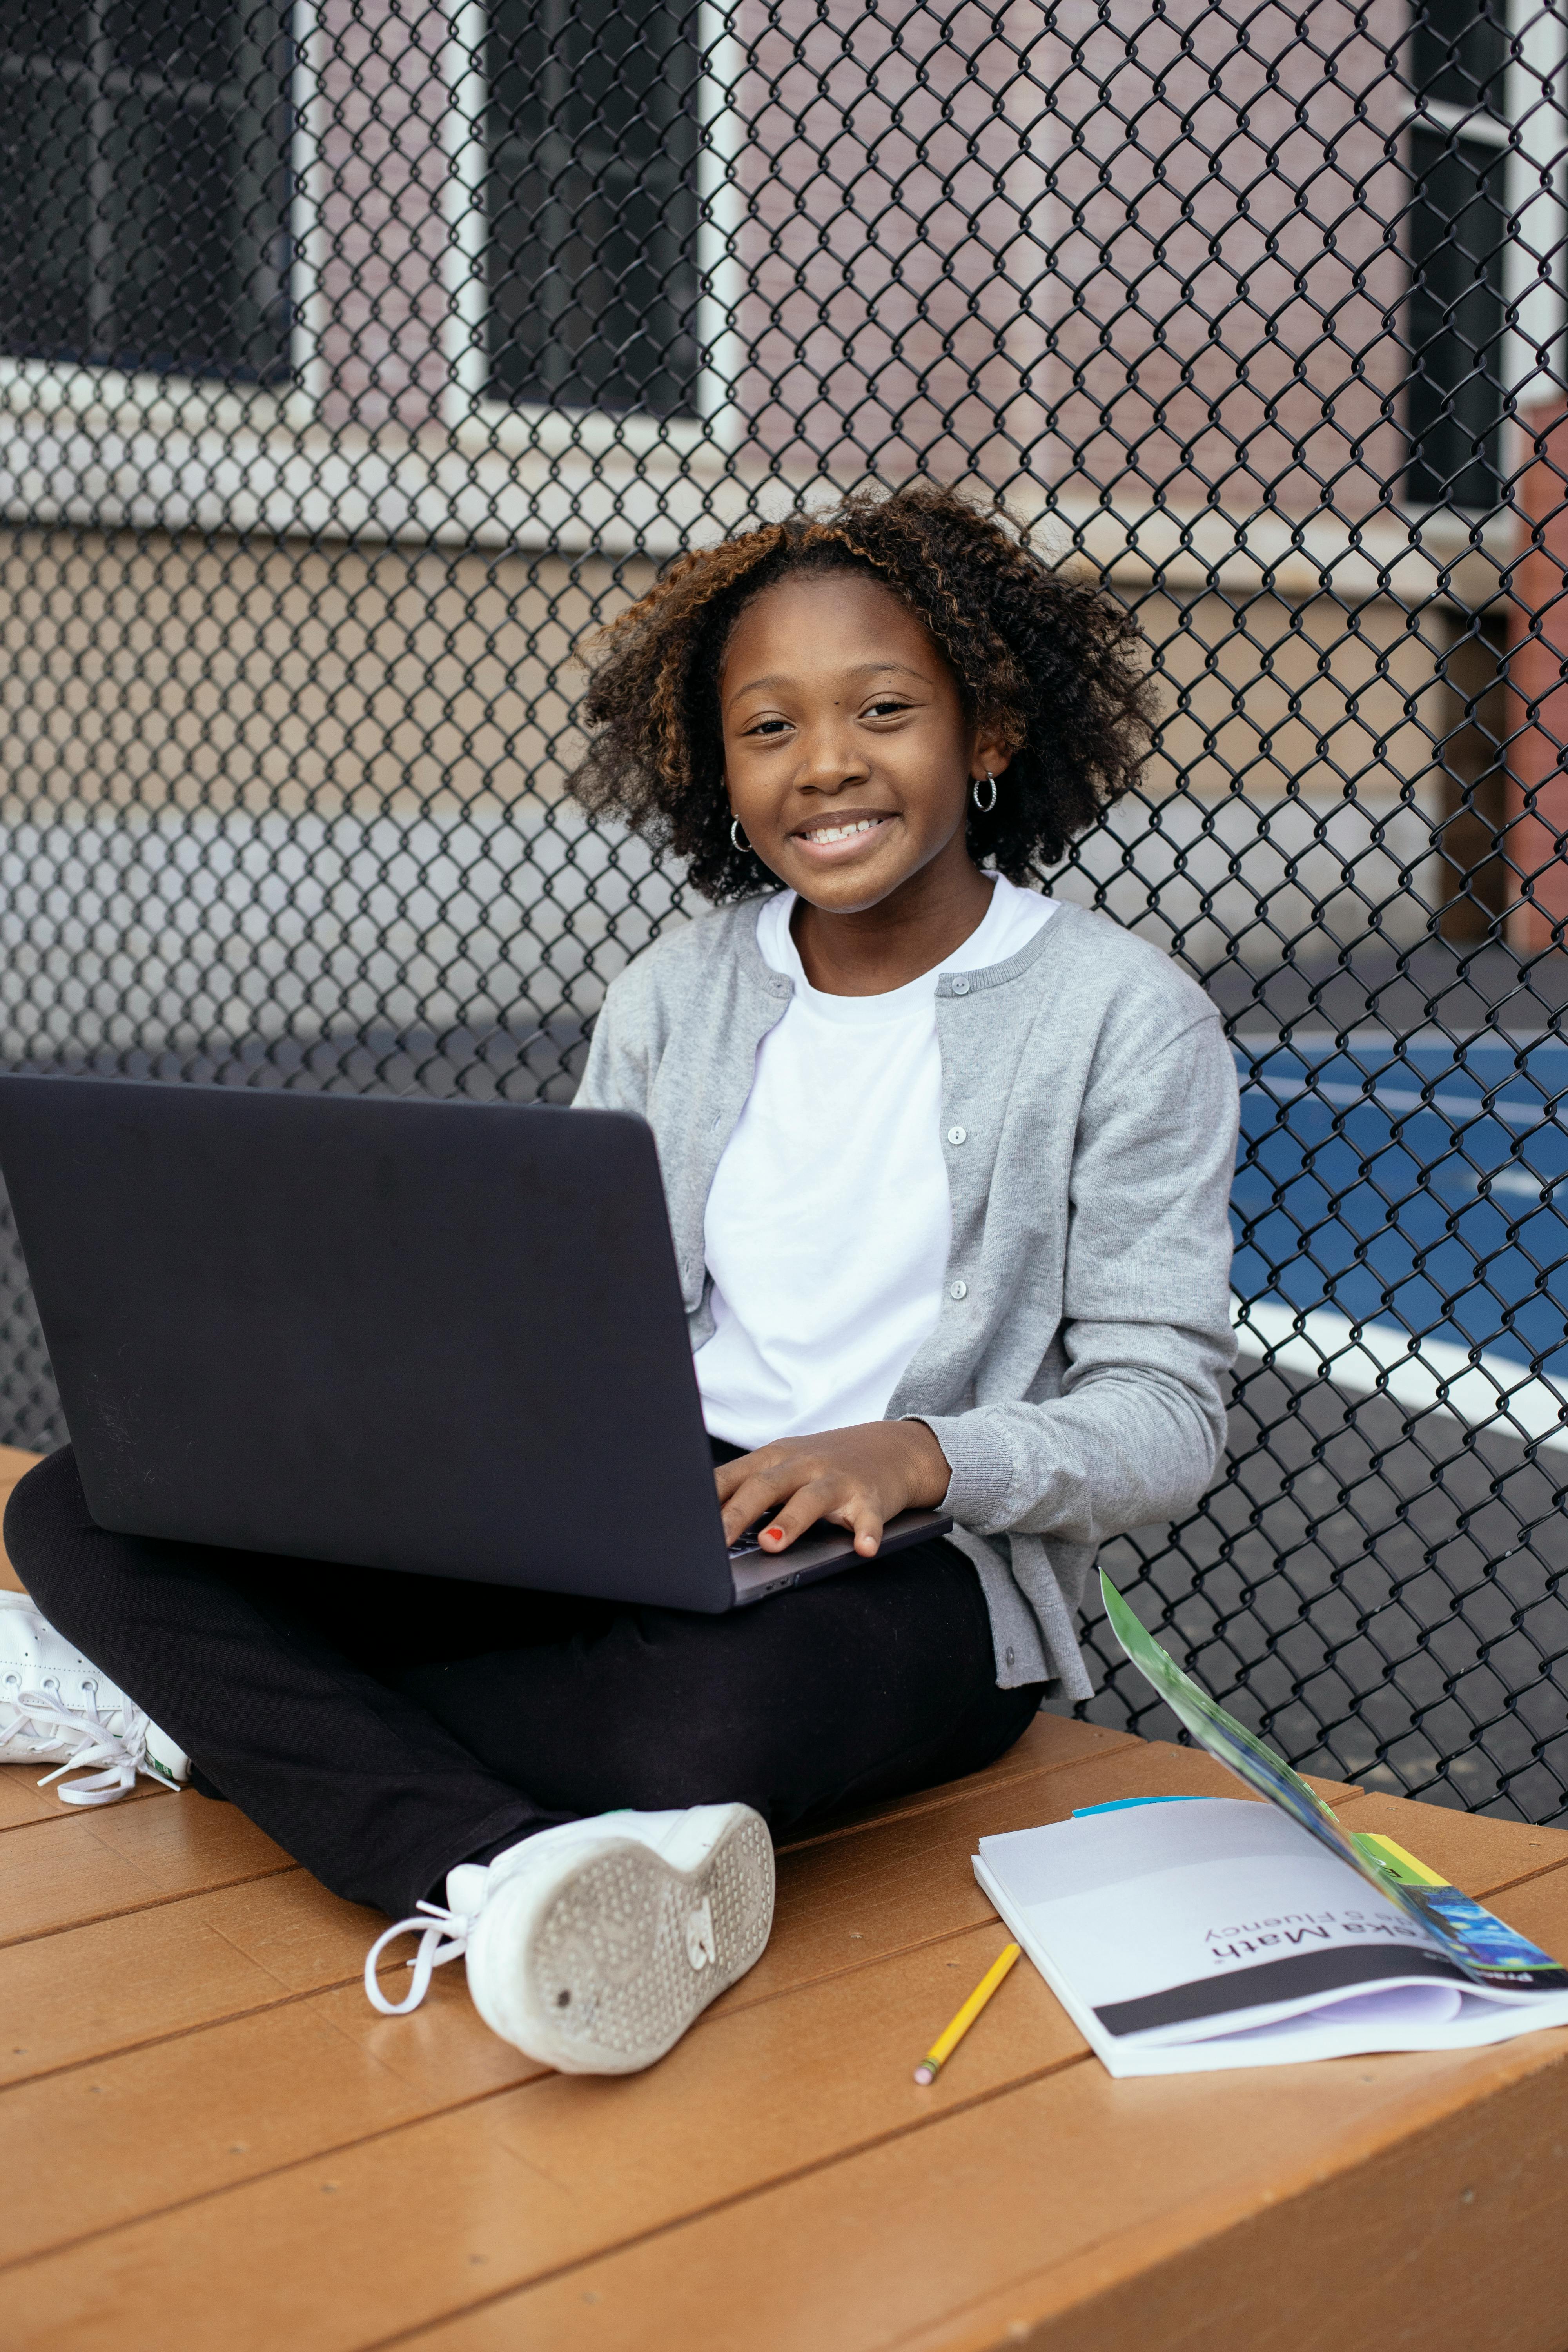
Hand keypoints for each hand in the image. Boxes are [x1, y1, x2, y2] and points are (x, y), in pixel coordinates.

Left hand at [715, 1420, 951, 1560]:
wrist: (892, 1448)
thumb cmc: (823, 1463)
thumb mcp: (782, 1466)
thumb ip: (745, 1488)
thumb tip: (696, 1522)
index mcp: (773, 1458)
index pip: (732, 1476)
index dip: (707, 1500)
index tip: (682, 1523)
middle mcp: (802, 1464)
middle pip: (765, 1486)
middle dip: (739, 1513)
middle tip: (717, 1540)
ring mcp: (837, 1479)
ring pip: (811, 1499)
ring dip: (791, 1521)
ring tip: (772, 1543)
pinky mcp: (871, 1497)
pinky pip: (868, 1517)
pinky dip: (867, 1532)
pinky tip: (863, 1548)